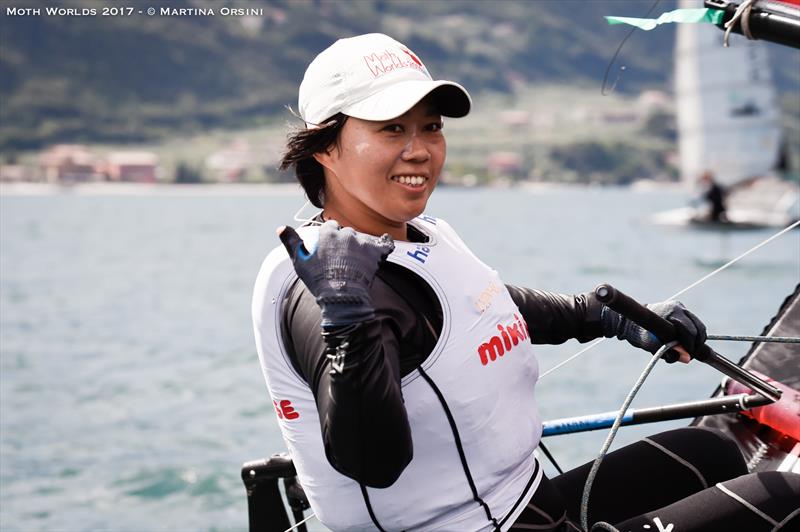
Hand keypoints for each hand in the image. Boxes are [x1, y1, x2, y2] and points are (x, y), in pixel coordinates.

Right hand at [278, 220, 394, 327]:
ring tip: (357, 264)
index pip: (331, 227)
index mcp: (328, 233)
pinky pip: (384, 243)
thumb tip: (281, 227)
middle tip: (343, 260)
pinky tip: (385, 245)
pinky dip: (384, 244)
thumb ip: (291, 242)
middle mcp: (346, 234)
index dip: (330, 238)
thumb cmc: (319, 282)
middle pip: (347, 233)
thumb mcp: (300, 262)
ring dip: (360, 247)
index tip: (329, 250)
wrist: (342, 299)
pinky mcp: (376, 252)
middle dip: (345, 243)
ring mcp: (362, 243)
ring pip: (362, 239)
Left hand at [602, 300, 706, 362]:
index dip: (691, 346)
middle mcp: (678, 307)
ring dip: (696, 341)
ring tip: (686, 351)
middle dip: (696, 344)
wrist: (630, 321)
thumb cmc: (639, 333)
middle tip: (688, 356)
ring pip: (699, 327)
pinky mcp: (682, 311)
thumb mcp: (651, 345)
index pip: (690, 331)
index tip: (688, 356)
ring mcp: (681, 307)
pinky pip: (695, 325)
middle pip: (698, 329)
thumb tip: (688, 358)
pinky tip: (684, 343)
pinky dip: (693, 336)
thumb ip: (669, 352)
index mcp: (670, 312)